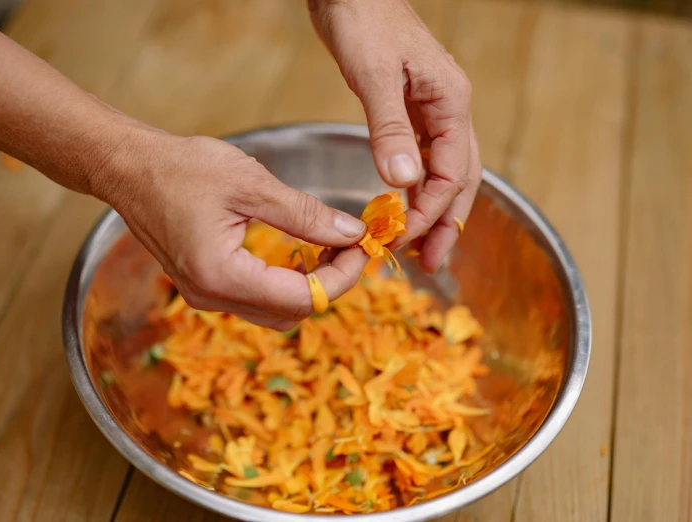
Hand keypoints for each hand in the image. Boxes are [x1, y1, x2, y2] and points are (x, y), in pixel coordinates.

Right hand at [95, 129, 368, 330]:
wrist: (128, 167)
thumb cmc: (181, 168)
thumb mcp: (251, 184)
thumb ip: (305, 214)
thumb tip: (350, 233)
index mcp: (222, 275)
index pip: (301, 298)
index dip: (341, 276)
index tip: (362, 245)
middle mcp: (212, 297)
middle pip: (291, 313)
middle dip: (330, 284)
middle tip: (349, 245)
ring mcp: (206, 296)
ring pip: (275, 312)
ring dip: (309, 286)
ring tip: (328, 246)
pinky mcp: (205, 286)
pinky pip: (256, 300)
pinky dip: (285, 283)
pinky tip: (298, 253)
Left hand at [309, 0, 481, 270]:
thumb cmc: (363, 19)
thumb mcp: (374, 75)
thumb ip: (389, 128)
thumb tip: (402, 181)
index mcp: (450, 101)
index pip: (451, 172)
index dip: (430, 211)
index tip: (405, 240)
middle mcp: (449, 108)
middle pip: (459, 178)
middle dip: (445, 222)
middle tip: (431, 263)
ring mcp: (432, 108)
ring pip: (444, 170)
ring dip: (433, 208)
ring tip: (419, 245)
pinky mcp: (411, 108)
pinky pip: (423, 156)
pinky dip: (416, 185)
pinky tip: (402, 203)